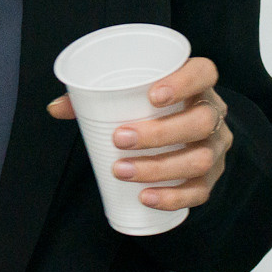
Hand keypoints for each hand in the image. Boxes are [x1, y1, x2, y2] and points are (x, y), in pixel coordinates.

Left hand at [48, 54, 233, 214]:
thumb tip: (55, 108)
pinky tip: (146, 197)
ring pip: (199, 159)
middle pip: (200, 121)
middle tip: (120, 139)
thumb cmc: (151, 108)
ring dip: (158, 168)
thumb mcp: (130, 95)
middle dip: (159, 133)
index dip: (183, 82)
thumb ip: (94, 97)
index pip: (204, 73)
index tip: (152, 95)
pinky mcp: (211, 177)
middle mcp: (214, 114)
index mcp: (197, 84)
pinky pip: (199, 191)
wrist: (181, 135)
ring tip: (122, 170)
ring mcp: (215, 147)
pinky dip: (172, 197)